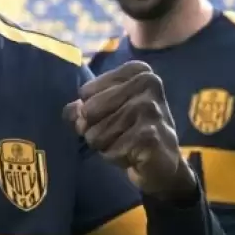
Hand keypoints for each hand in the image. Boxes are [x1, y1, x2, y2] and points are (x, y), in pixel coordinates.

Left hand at [64, 61, 193, 197]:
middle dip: (96, 131)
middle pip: (88, 111)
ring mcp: (150, 108)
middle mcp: (148, 82)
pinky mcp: (150, 135)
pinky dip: (117, 158)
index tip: (114, 116)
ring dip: (107, 146)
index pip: (86, 92)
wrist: (162, 164)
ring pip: (96, 134)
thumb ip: (81, 107)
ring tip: (128, 145)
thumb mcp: (104, 112)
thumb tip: (71, 111)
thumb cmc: (130, 132)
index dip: (91, 111)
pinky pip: (110, 151)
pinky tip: (134, 156)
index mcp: (137, 70)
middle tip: (121, 134)